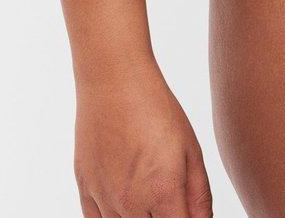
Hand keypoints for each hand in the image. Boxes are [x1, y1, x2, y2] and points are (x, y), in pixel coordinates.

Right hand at [74, 61, 213, 216]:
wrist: (114, 80)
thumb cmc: (156, 108)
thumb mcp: (190, 148)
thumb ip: (199, 194)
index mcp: (162, 192)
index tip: (186, 212)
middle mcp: (130, 202)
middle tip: (168, 200)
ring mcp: (104, 198)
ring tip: (149, 194)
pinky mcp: (85, 189)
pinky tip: (125, 205)